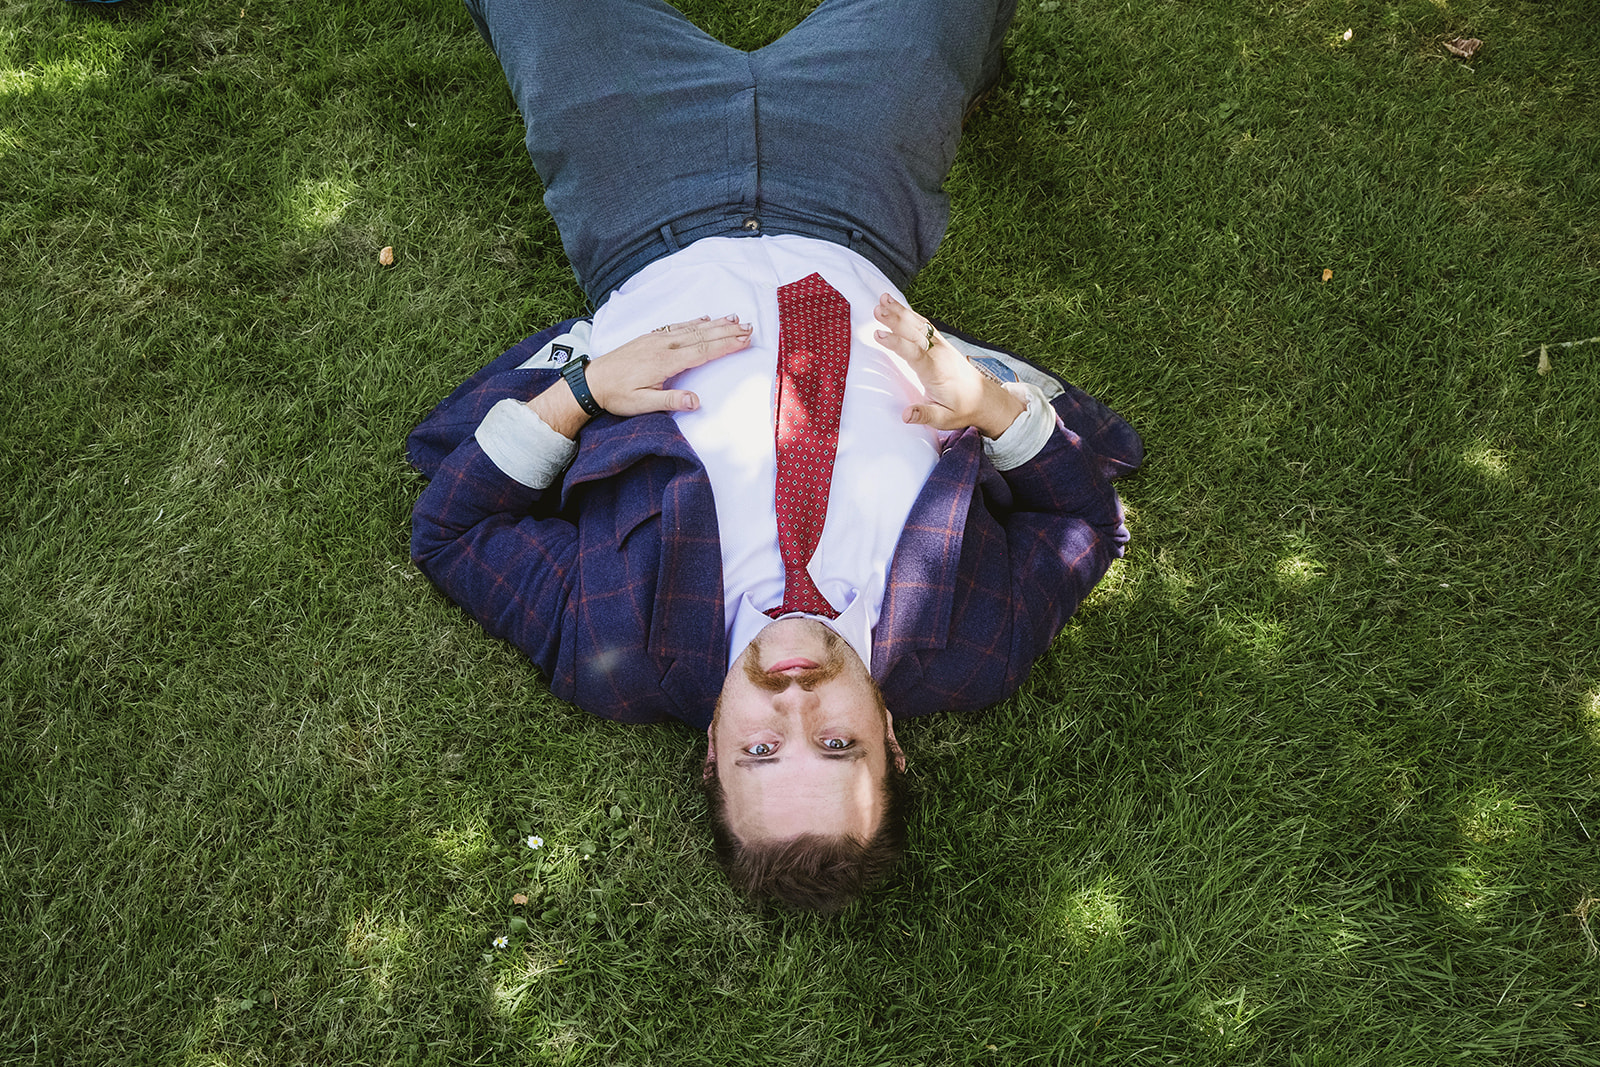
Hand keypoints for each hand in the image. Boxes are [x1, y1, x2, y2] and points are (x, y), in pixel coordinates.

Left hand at [529, 315, 751, 436]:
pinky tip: (705, 318)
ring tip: (735, 319)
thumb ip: (670, 401)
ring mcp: (656, 339)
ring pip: (692, 328)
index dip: (726, 345)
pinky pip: (677, 326)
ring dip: (715, 324)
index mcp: (665, 362)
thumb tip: (697, 402)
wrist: (591, 382)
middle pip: (702, 336)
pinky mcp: (650, 337)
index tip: (745, 340)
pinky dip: (694, 321)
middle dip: (728, 331)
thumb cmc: (617, 396)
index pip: (703, 352)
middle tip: (750, 327)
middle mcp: (663, 345)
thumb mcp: (642, 404)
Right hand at [873, 294, 1024, 437]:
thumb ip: (924, 415)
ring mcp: (941, 346)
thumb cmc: (963, 409)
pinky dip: (909, 314)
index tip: (878, 335)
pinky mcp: (941, 344)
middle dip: (895, 320)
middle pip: (914, 333)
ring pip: (918, 325)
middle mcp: (939, 354)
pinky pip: (924, 325)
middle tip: (877, 308)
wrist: (985, 399)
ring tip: (883, 299)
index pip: (914, 354)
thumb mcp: (944, 419)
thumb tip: (905, 415)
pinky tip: (897, 306)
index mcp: (936, 372)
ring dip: (900, 312)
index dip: (896, 343)